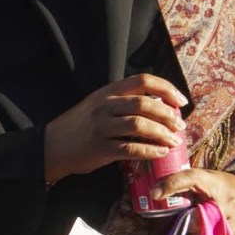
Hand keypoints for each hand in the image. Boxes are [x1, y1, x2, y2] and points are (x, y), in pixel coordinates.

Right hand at [43, 73, 187, 184]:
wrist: (53, 145)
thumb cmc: (81, 125)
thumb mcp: (98, 105)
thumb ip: (123, 102)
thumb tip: (160, 104)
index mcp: (107, 92)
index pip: (141, 81)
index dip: (166, 88)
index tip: (181, 101)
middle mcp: (104, 106)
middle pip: (143, 103)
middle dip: (167, 115)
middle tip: (180, 126)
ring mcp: (101, 127)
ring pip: (139, 125)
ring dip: (162, 134)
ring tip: (174, 142)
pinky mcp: (100, 148)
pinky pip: (131, 148)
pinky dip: (150, 151)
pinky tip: (161, 153)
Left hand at [152, 168, 234, 234]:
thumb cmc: (223, 187)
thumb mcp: (206, 178)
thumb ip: (186, 183)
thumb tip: (155, 191)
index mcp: (216, 183)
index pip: (191, 178)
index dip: (171, 184)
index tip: (154, 194)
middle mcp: (228, 201)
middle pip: (197, 216)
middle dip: (188, 219)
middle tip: (189, 217)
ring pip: (207, 233)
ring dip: (198, 232)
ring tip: (203, 224)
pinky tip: (212, 232)